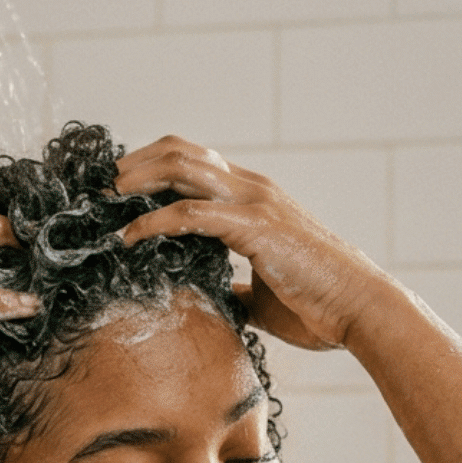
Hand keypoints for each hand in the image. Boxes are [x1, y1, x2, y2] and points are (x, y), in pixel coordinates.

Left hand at [116, 136, 395, 351]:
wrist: (361, 310)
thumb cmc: (319, 306)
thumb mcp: (265, 296)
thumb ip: (237, 289)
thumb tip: (215, 303)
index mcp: (254, 198)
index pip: (194, 163)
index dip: (152, 168)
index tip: (120, 191)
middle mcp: (253, 189)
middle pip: (180, 152)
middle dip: (134, 164)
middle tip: (100, 188)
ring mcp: (254, 203)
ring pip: (182, 168)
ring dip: (137, 181)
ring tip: (106, 200)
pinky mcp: (254, 227)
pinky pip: (190, 214)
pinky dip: (153, 222)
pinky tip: (130, 238)